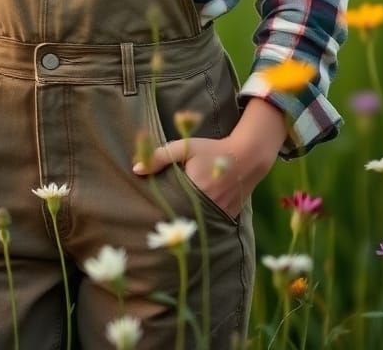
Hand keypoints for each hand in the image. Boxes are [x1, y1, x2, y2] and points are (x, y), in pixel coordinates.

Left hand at [132, 98, 287, 217]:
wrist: (246, 156)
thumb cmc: (212, 149)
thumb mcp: (186, 147)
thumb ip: (160, 157)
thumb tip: (135, 169)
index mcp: (196, 189)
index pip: (171, 209)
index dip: (160, 215)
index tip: (148, 220)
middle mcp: (209, 206)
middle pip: (183, 221)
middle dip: (170, 224)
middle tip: (154, 231)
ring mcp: (221, 214)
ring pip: (198, 225)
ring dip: (186, 227)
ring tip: (170, 234)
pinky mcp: (229, 218)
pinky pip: (211, 226)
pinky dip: (202, 225)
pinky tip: (191, 225)